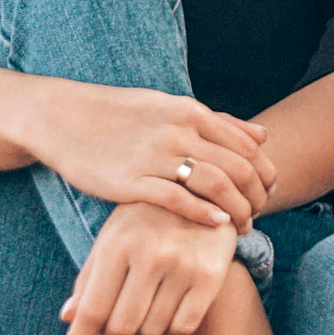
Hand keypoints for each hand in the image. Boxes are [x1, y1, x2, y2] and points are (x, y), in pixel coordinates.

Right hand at [26, 80, 274, 229]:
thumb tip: (263, 136)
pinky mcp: (132, 181)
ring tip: (241, 225)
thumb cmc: (123, 117)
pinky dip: (204, 213)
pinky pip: (179, 200)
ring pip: (215, 185)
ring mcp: (155, 156)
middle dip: (256, 196)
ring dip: (236, 209)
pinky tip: (216, 224)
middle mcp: (178, 131)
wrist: (65, 119)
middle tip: (259, 214)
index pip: (247, 147)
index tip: (267, 193)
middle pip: (238, 168)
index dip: (265, 174)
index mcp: (191, 112)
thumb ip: (219, 123)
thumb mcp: (172, 109)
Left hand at [59, 202, 239, 334]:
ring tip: (143, 310)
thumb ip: (88, 278)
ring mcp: (183, 265)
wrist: (202, 191)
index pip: (93, 307)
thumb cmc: (145, 219)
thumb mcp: (112, 238)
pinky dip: (171, 329)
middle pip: (122, 325)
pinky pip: (183, 326)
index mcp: (118, 243)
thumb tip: (67, 318)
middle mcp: (151, 254)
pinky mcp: (211, 275)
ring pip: (152, 329)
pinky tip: (168, 311)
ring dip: (142, 330)